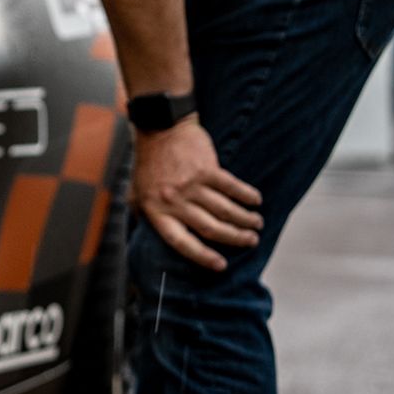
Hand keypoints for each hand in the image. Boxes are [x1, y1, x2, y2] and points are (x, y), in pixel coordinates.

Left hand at [130, 117, 263, 271]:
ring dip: (245, 220)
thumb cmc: (150, 164)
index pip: (181, 242)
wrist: (160, 128)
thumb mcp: (138, 193)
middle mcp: (173, 200)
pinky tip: (255, 201)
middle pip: (211, 228)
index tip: (222, 265)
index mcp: (156, 210)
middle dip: (235, 238)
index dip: (202, 256)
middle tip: (251, 241)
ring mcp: (190, 184)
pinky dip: (247, 196)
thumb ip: (148, 216)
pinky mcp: (206, 169)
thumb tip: (152, 241)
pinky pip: (232, 188)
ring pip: (225, 210)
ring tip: (256, 224)